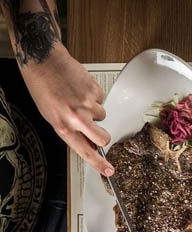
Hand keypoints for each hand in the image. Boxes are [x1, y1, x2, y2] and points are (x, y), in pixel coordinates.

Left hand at [19, 44, 113, 175]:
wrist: (43, 61)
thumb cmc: (42, 87)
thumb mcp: (50, 115)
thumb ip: (69, 130)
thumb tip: (87, 141)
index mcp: (63, 126)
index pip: (85, 151)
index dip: (99, 163)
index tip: (109, 170)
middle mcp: (76, 118)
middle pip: (104, 137)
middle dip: (102, 135)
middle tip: (94, 127)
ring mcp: (87, 105)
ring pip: (102, 116)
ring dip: (94, 110)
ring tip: (78, 98)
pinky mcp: (95, 92)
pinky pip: (101, 100)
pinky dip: (93, 96)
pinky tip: (80, 89)